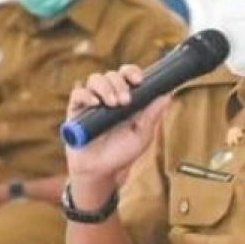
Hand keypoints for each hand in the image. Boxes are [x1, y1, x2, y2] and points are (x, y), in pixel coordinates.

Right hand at [64, 66, 169, 183]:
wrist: (101, 171)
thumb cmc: (122, 153)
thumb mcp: (142, 135)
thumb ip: (153, 115)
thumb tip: (167, 95)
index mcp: (127, 99)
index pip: (128, 75)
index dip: (132, 72)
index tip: (138, 80)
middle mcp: (109, 96)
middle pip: (112, 75)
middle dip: (120, 84)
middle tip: (125, 101)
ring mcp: (92, 102)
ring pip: (95, 79)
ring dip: (105, 87)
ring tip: (112, 104)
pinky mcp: (76, 110)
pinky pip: (78, 93)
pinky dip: (86, 94)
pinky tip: (95, 104)